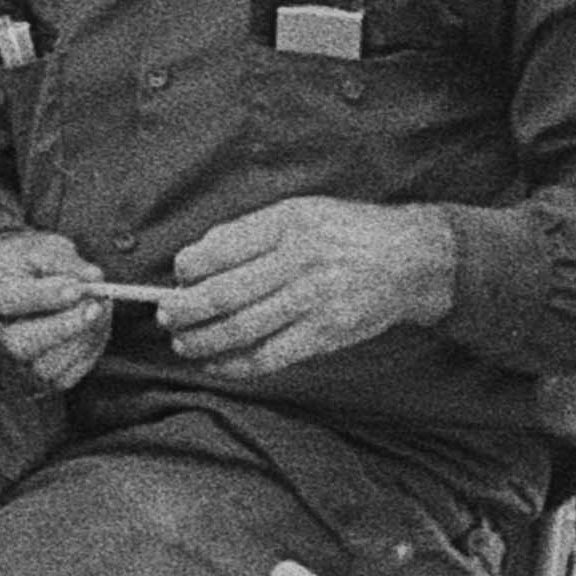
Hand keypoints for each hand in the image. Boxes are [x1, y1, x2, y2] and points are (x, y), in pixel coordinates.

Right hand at [0, 228, 110, 388]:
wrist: (13, 287)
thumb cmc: (28, 263)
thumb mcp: (42, 247)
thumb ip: (66, 262)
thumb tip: (93, 280)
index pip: (5, 300)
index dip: (44, 297)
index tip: (78, 288)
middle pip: (17, 344)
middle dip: (64, 327)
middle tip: (96, 306)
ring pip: (42, 368)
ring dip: (81, 341)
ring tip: (98, 312)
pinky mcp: (21, 382)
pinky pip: (59, 380)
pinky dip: (83, 356)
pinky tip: (92, 331)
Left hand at [157, 198, 455, 373]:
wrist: (410, 260)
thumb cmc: (348, 232)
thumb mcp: (301, 211)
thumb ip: (250, 232)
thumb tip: (198, 257)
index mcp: (288, 224)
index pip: (221, 249)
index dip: (189, 268)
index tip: (177, 277)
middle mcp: (299, 261)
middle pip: (224, 294)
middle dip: (184, 311)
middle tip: (165, 317)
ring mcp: (312, 301)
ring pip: (241, 330)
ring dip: (202, 342)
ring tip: (183, 344)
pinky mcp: (324, 334)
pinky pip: (270, 356)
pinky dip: (236, 365)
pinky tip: (217, 365)